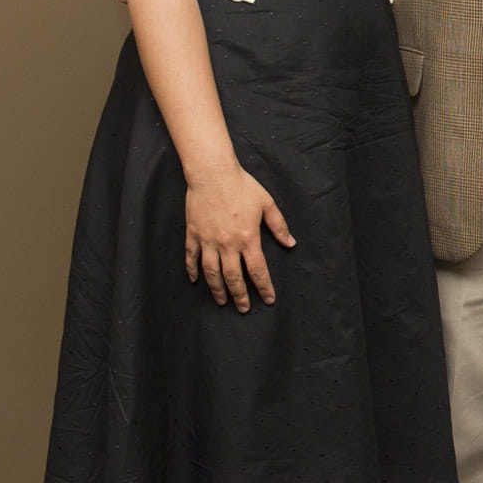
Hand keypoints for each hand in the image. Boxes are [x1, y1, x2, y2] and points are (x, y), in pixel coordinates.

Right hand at [183, 169, 292, 309]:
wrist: (213, 173)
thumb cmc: (242, 186)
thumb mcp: (267, 203)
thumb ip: (279, 226)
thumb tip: (290, 243)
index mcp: (248, 238)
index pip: (258, 271)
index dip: (264, 288)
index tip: (268, 299)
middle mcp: (228, 244)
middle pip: (234, 278)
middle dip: (240, 296)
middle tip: (243, 308)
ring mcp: (208, 241)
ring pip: (212, 273)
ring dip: (217, 290)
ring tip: (222, 302)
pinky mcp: (193, 234)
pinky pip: (191, 258)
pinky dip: (192, 271)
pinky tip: (195, 280)